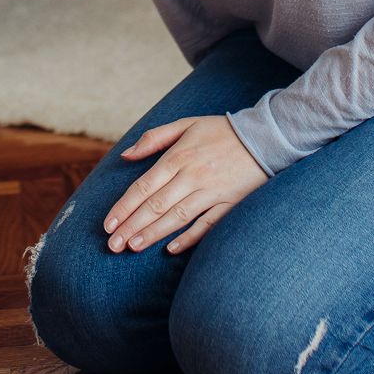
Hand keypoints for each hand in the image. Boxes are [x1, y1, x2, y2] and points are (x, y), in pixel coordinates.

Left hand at [103, 115, 267, 255]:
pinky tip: (172, 249)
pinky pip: (207, 224)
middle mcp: (192, 175)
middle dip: (132, 226)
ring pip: (177, 216)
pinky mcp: (231, 203)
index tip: (108, 224)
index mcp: (179, 156)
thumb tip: (125, 155)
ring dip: (153, 233)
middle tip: (113, 245)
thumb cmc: (220, 131)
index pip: (143, 186)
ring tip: (133, 247)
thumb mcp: (185, 125)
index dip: (124, 207)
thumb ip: (154, 138)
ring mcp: (212, 191)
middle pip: (156, 205)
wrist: (266, 136)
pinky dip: (189, 237)